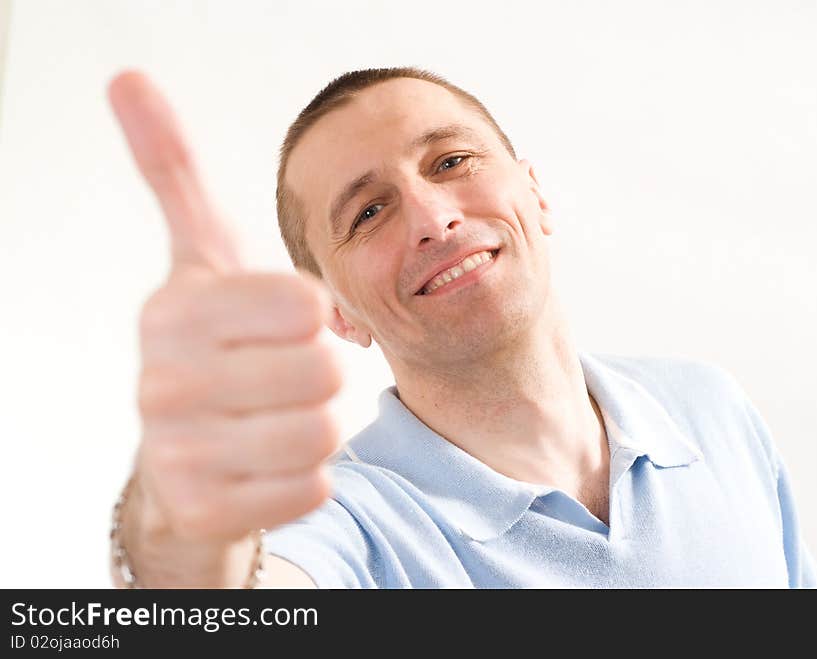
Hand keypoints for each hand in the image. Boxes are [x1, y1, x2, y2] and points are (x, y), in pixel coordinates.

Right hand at [108, 71, 341, 581]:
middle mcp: (161, 381)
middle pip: (322, 369)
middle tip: (283, 376)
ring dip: (320, 424)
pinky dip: (309, 475)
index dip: (312, 314)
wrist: (183, 454)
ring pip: (323, 432)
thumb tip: (128, 78)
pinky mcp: (203, 511)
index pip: (303, 305)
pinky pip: (313, 486)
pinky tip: (269, 462)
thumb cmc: (213, 346)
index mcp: (173, 310)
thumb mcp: (200, 257)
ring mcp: (177, 452)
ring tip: (279, 417)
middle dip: (320, 371)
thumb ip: (173, 172)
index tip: (282, 322)